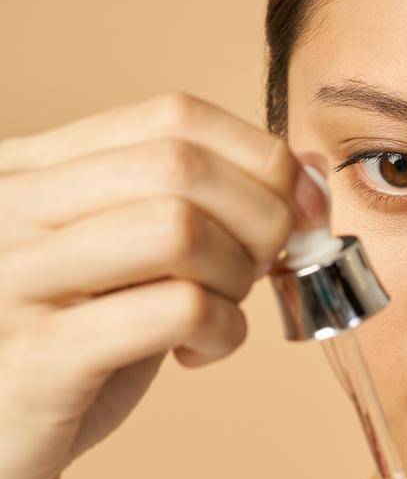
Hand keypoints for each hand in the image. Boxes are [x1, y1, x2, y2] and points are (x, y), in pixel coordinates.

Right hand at [0, 90, 326, 478]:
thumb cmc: (63, 362)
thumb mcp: (119, 269)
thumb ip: (189, 215)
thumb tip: (305, 173)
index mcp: (29, 171)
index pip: (172, 116)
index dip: (260, 158)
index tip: (297, 212)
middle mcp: (11, 209)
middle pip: (182, 164)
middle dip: (259, 219)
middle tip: (260, 273)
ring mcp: (18, 280)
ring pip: (179, 227)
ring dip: (235, 275)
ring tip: (221, 311)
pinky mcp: (41, 358)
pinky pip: (174, 309)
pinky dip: (221, 330)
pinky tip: (200, 355)